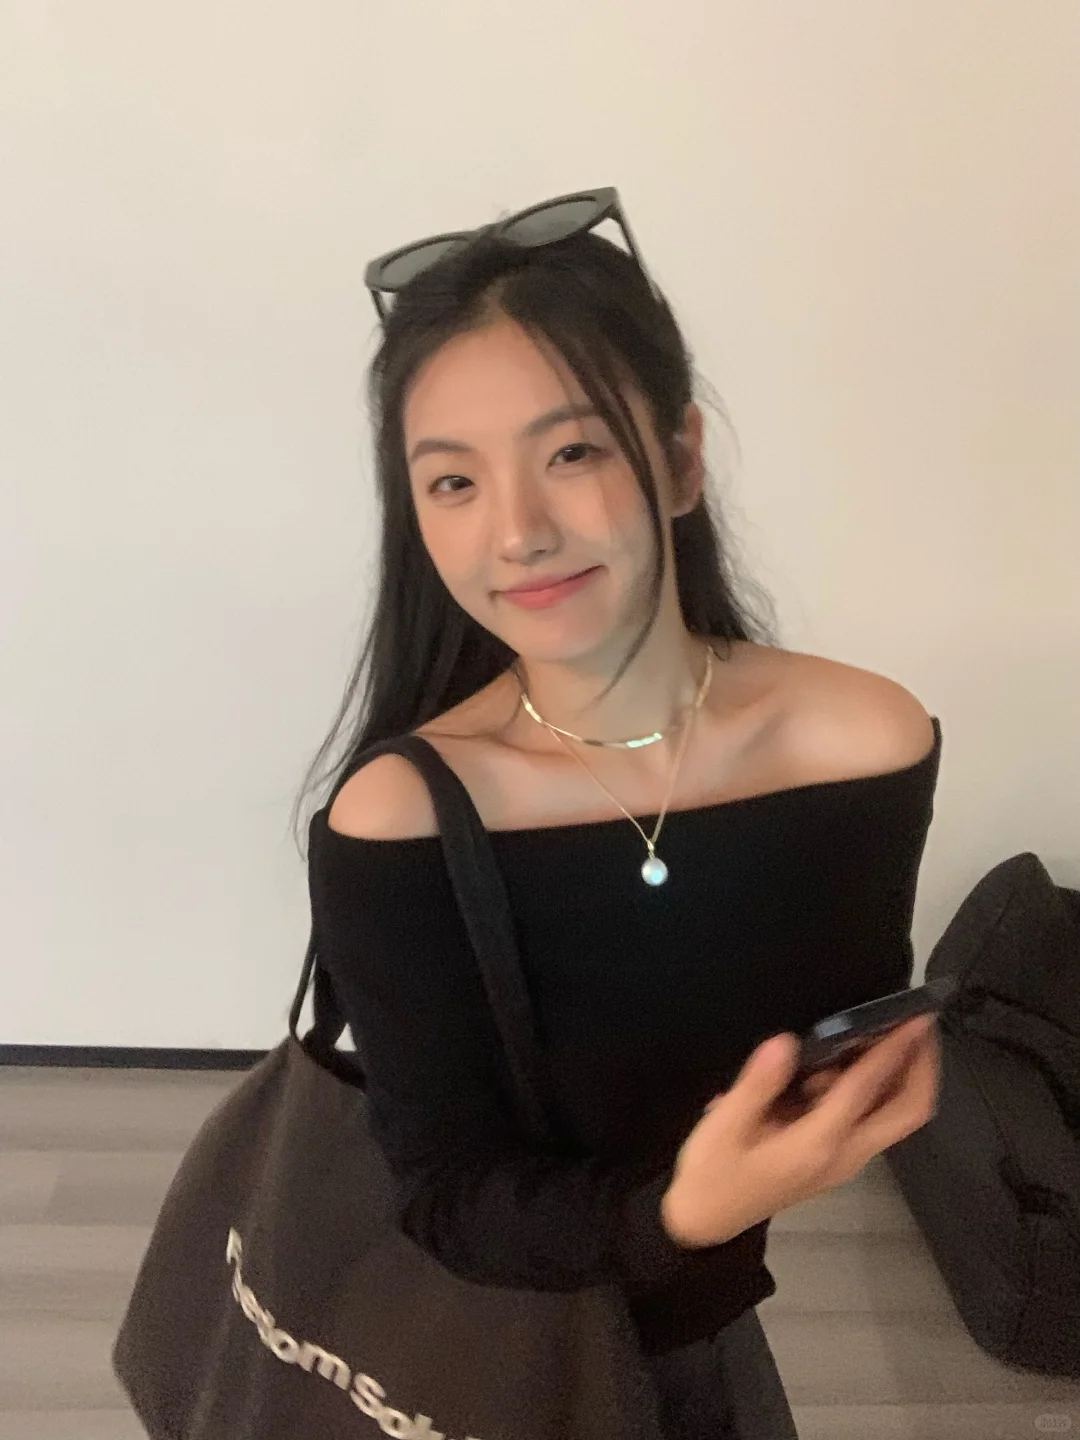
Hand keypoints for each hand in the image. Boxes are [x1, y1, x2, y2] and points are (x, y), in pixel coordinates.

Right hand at [662, 1015, 939, 1247]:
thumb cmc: (712, 1174)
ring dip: (900, 1074)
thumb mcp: (723, 1128)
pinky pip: (874, 1116)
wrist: (707, 1222)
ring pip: (895, 1115)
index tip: (914, 1018)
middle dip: (922, 1066)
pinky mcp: (838, 1156)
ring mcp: (845, 1158)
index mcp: (818, 1145)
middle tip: (918, 1024)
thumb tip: (784, 1042)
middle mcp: (845, 1154)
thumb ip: (756, 1085)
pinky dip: (877, 1085)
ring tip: (881, 1030)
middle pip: (907, 1111)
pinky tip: (846, 1058)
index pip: (866, 1090)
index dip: (893, 1051)